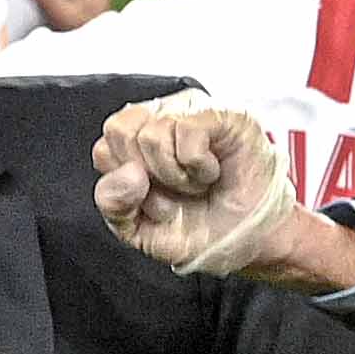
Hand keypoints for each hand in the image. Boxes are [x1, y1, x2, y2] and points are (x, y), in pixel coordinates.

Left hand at [97, 98, 354, 285]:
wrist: (249, 242)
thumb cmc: (201, 229)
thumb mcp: (140, 231)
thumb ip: (114, 206)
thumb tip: (128, 173)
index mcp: (135, 142)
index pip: (105, 149)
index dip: (127, 186)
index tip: (154, 202)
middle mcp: (160, 118)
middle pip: (120, 132)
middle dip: (148, 179)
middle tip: (177, 192)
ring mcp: (190, 111)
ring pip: (152, 134)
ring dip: (177, 176)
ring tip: (197, 184)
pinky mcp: (220, 114)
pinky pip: (187, 134)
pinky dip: (198, 166)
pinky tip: (212, 172)